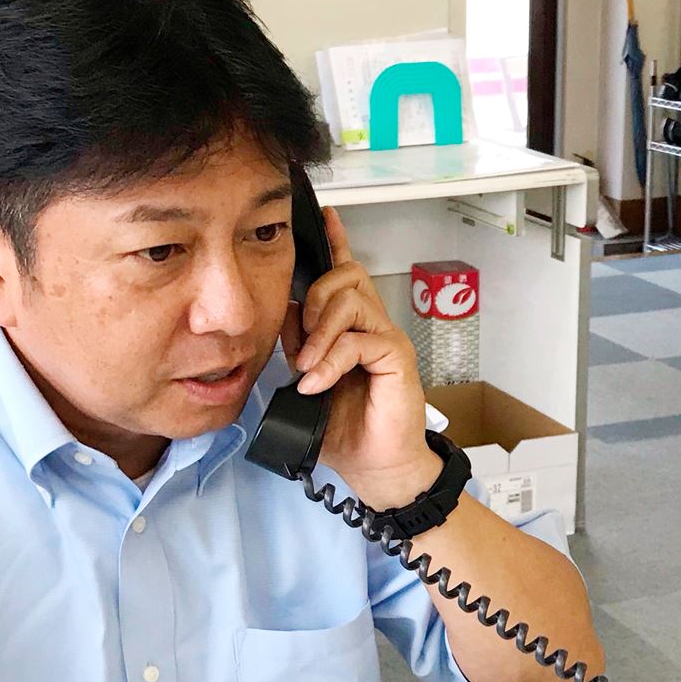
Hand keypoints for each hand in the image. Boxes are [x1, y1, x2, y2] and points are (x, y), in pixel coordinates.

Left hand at [284, 207, 440, 507]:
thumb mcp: (306, 380)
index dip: (336, 242)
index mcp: (352, 325)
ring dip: (318, 333)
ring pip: (350, 300)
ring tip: (306, 367)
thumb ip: (297, 344)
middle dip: (314, 299)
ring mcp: (387, 338)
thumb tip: (284, 316)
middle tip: (299, 343)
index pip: (345, 272)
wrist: (374, 466)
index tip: (325, 215)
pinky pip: (358, 340)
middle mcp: (373, 324)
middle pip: (345, 276)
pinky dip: (330, 361)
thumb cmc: (343, 427)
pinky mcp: (397, 358)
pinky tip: (317, 383)